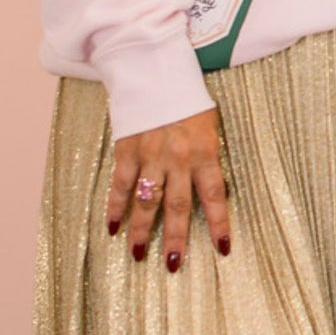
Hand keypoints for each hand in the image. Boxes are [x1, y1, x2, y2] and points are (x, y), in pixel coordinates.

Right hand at [108, 108, 229, 270]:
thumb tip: (213, 191)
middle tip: (173, 265)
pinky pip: (121, 184)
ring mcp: (150, 155)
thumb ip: (208, 157)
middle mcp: (178, 158)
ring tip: (138, 255)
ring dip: (142, 230)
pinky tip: (112, 227)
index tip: (223, 249)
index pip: (215, 195)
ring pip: (147, 201)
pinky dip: (116, 207)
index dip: (219, 223)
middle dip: (176, 238)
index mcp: (204, 152)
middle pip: (178, 206)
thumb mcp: (209, 125)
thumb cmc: (187, 98)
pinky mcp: (126, 149)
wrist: (153, 69)